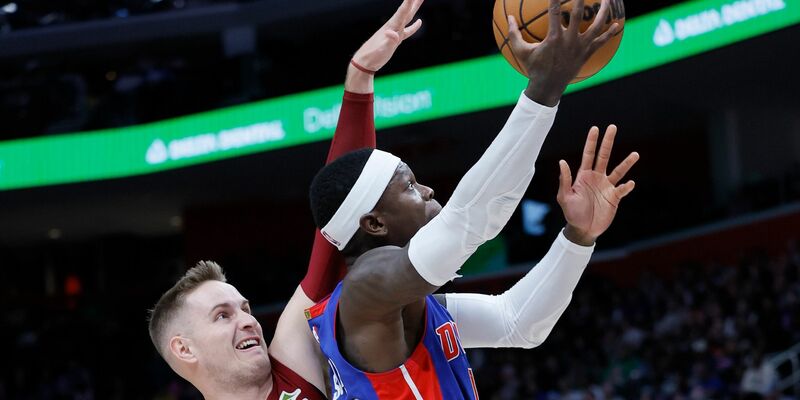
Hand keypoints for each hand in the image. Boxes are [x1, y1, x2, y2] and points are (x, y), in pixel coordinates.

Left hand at [353, 0, 422, 71]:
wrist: (365, 62)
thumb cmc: (373, 56)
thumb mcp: (382, 49)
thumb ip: (388, 41)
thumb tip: (392, 33)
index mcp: (391, 27)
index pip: (402, 12)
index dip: (408, 2)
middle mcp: (393, 27)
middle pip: (406, 11)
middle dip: (413, 1)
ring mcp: (395, 32)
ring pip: (407, 17)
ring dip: (413, 8)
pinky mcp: (396, 40)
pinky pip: (408, 30)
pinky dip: (414, 26)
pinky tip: (419, 22)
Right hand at [507, 0, 619, 105]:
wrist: (548, 87)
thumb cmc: (533, 68)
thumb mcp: (521, 51)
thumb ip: (514, 33)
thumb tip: (508, 18)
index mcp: (554, 38)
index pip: (555, 11)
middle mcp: (569, 40)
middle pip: (579, 13)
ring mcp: (580, 47)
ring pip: (596, 26)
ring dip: (604, 11)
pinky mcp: (587, 54)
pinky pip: (601, 42)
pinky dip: (610, 33)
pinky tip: (618, 25)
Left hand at [557, 125, 638, 244]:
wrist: (582, 230)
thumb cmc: (572, 213)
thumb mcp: (564, 197)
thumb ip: (565, 180)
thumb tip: (562, 162)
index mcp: (584, 175)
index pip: (588, 155)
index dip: (591, 142)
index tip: (595, 128)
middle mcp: (597, 177)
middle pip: (604, 156)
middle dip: (608, 142)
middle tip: (613, 127)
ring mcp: (606, 187)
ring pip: (618, 171)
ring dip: (626, 163)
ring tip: (635, 154)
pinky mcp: (614, 198)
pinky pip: (622, 190)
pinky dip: (626, 186)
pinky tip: (629, 183)